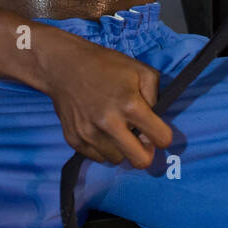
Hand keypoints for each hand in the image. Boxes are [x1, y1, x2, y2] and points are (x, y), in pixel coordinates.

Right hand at [36, 27, 173, 167]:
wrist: (64, 66)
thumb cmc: (105, 65)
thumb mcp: (139, 70)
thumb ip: (155, 95)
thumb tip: (156, 120)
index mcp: (130, 105)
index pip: (161, 139)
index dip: (163, 135)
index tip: (156, 130)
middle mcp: (110, 124)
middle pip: (140, 161)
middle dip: (146, 152)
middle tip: (141, 140)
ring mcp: (90, 135)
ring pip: (117, 160)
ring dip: (121, 148)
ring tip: (115, 129)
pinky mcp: (75, 141)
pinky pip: (97, 157)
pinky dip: (103, 148)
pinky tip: (100, 129)